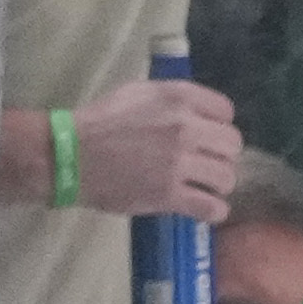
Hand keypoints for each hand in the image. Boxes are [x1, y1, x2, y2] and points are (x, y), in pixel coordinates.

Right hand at [62, 70, 244, 218]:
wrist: (70, 155)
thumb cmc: (100, 122)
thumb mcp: (139, 93)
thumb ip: (174, 99)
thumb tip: (200, 112)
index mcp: (178, 97)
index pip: (226, 111)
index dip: (219, 124)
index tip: (207, 135)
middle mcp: (185, 127)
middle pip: (232, 144)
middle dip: (221, 154)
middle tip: (206, 163)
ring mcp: (179, 163)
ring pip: (226, 177)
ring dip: (218, 183)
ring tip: (203, 186)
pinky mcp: (169, 195)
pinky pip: (212, 207)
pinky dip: (213, 210)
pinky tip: (205, 208)